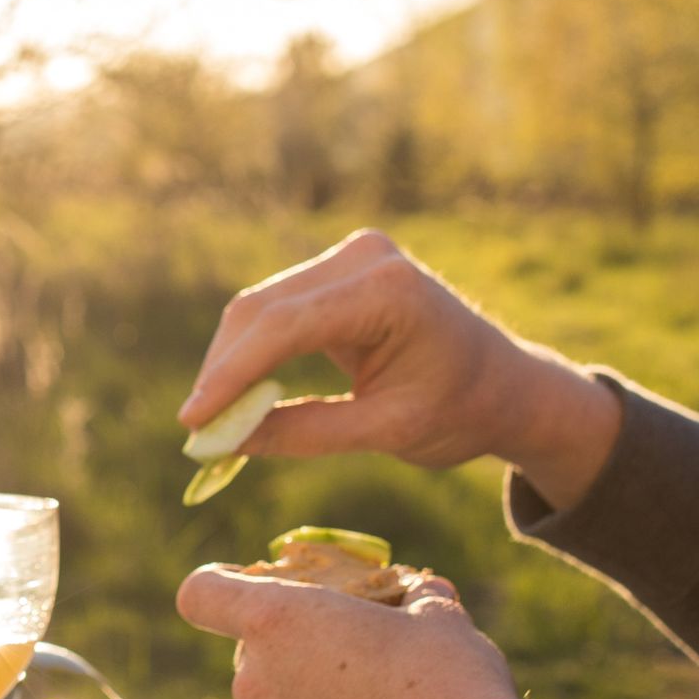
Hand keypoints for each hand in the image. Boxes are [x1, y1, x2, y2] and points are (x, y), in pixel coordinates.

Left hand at [175, 564, 517, 698]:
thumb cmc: (449, 687)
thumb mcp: (440, 618)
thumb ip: (415, 597)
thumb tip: (421, 591)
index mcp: (279, 623)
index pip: (202, 593)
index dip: (220, 585)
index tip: (251, 586)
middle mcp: (258, 685)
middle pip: (253, 655)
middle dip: (297, 649)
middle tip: (358, 652)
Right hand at [177, 229, 623, 511]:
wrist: (505, 384)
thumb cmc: (461, 411)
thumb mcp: (388, 432)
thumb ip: (306, 433)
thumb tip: (226, 443)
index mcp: (388, 290)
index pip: (286, 326)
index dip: (231, 375)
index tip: (193, 423)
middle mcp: (364, 256)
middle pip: (262, 309)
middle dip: (223, 371)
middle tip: (196, 431)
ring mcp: (351, 255)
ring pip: (260, 307)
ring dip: (231, 362)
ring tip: (211, 421)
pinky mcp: (340, 269)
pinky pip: (278, 308)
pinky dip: (253, 352)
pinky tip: (235, 395)